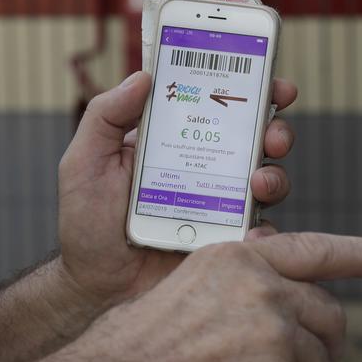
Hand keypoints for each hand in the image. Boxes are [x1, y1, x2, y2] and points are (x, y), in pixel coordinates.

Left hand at [57, 72, 297, 302]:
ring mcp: (221, 206)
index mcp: (177, 142)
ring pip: (268, 182)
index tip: (271, 81)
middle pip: (255, 141)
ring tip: (259, 184)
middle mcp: (206, 169)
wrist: (98, 286)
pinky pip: (261, 233)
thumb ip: (105, 116)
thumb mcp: (85, 162)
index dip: (251, 89)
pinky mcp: (228, 242)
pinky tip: (252, 234)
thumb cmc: (88, 223)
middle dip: (276, 130)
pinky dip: (265, 231)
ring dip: (275, 177)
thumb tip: (143, 76)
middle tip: (272, 135)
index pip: (218, 107)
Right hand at [73, 232, 361, 361]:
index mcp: (239, 259)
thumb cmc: (137, 347)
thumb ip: (241, 288)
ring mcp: (278, 335)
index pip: (315, 251)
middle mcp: (266, 289)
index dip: (359, 254)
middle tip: (294, 360)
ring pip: (319, 359)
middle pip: (328, 314)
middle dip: (318, 339)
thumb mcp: (188, 290)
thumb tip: (280, 302)